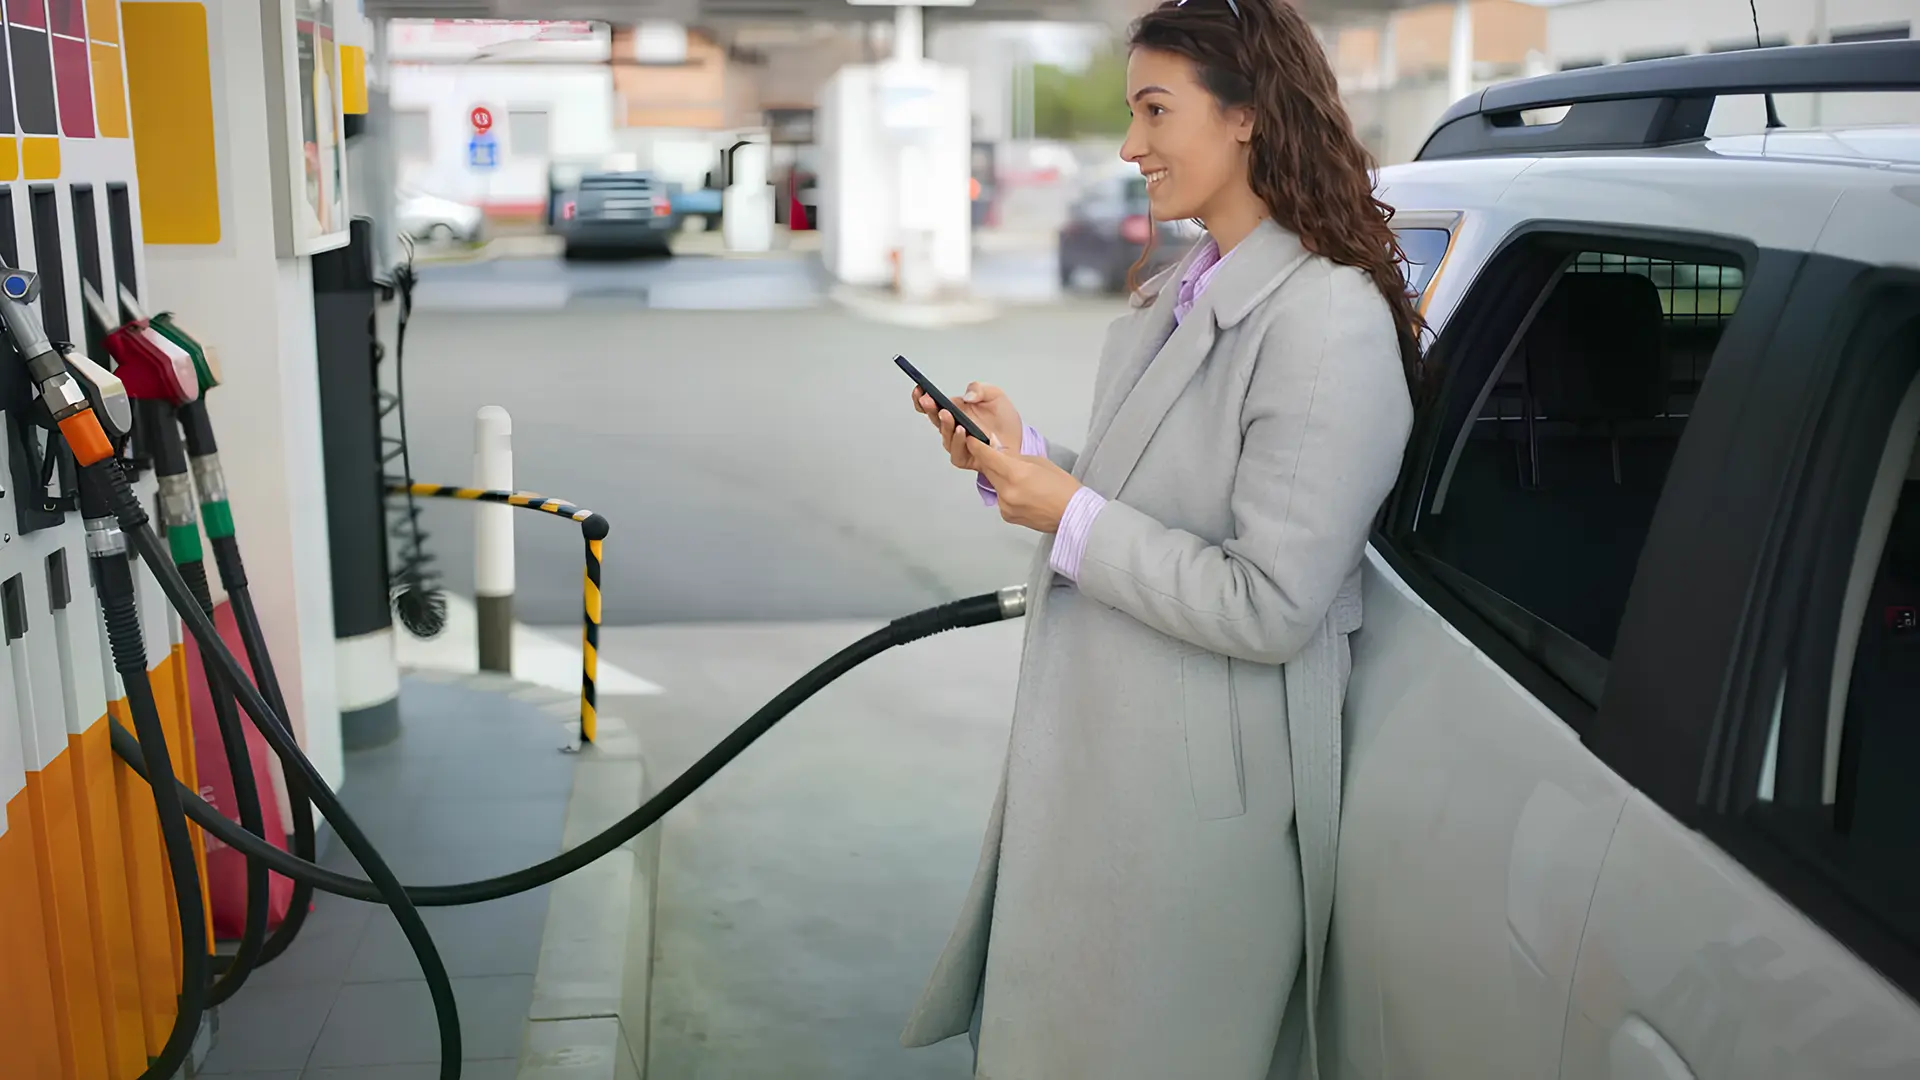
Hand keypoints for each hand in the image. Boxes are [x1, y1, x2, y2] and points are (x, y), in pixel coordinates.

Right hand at [911, 381, 1021, 469]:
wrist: (1018, 439)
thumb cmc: (1003, 420)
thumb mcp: (995, 395)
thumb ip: (980, 389)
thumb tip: (967, 396)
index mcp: (955, 411)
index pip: (932, 405)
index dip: (922, 398)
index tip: (919, 389)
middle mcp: (953, 427)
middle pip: (934, 419)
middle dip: (929, 409)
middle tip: (929, 401)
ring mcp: (959, 443)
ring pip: (945, 436)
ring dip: (945, 425)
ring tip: (948, 415)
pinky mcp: (966, 457)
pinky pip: (956, 453)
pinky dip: (958, 443)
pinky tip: (962, 433)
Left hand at [964, 436, 1081, 533]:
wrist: (1074, 516)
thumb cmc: (1064, 488)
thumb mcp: (1040, 462)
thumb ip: (1015, 457)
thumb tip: (998, 449)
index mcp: (1015, 474)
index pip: (988, 457)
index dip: (977, 446)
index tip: (970, 438)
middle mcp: (1006, 491)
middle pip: (988, 470)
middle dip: (990, 461)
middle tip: (996, 453)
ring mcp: (1005, 506)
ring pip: (994, 484)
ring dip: (1000, 477)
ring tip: (1020, 478)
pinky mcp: (1007, 515)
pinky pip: (1001, 498)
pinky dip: (1006, 491)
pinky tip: (1022, 492)